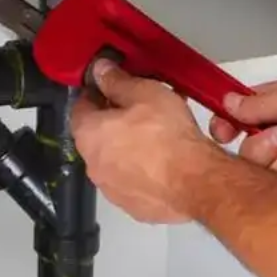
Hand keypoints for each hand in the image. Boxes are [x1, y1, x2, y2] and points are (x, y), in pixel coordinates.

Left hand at [69, 59, 223, 223]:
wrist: (196, 183)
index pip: (80, 107)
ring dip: (131, 146)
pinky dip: (145, 170)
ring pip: (118, 159)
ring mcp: (113, 189)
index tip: (111, 85)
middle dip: (118, 119)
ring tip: (160, 133)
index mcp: (89, 135)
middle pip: (99, 134)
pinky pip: (135, 181)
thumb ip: (118, 81)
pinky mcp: (135, 206)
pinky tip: (166, 160)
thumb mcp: (144, 93)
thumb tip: (101, 71)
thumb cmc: (168, 138)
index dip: (97, 93)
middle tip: (143, 107)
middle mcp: (94, 165)